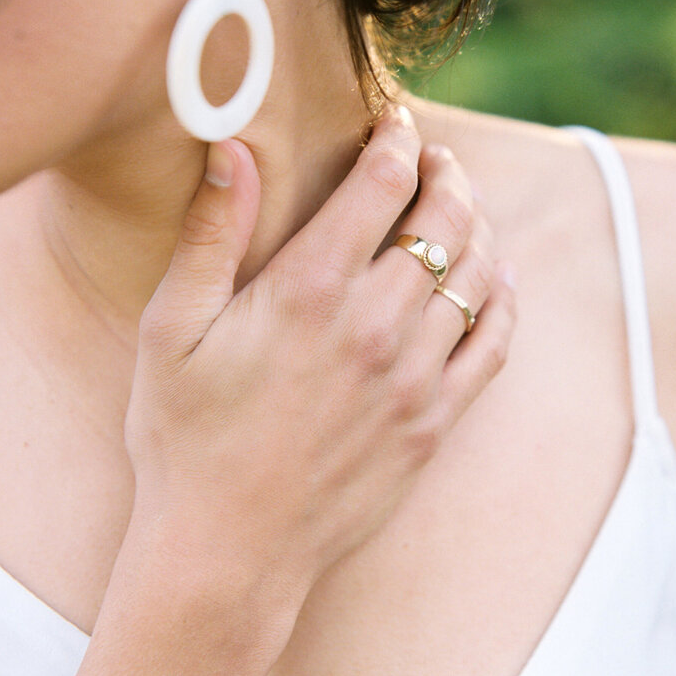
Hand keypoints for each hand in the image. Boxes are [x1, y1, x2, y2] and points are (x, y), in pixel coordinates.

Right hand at [126, 104, 514, 585]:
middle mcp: (374, 326)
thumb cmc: (186, 438)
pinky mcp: (434, 422)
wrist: (228, 552)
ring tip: (462, 208)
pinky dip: (502, 298)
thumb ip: (210, 235)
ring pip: (478, 274)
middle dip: (446, 173)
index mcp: (308, 291)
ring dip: (479, 226)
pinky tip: (494, 279)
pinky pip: (494, 344)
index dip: (397, 140)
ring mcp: (413, 377)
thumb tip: (229, 149)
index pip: (382, 184)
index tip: (396, 123)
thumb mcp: (173, 331)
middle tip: (436, 159)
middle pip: (444, 219)